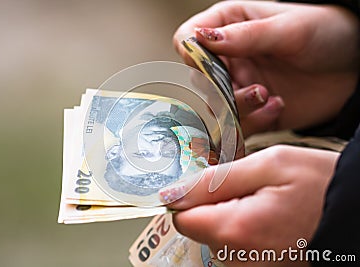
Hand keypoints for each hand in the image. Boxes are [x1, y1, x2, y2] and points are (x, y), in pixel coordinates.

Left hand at [159, 145, 339, 265]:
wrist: (357, 213)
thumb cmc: (322, 185)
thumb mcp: (268, 164)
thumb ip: (214, 180)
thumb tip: (173, 191)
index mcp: (236, 230)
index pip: (181, 218)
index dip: (189, 196)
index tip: (206, 182)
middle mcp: (239, 259)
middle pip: (199, 227)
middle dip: (213, 203)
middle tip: (247, 186)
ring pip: (217, 236)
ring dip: (232, 214)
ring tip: (265, 201)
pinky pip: (236, 246)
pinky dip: (246, 228)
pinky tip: (270, 216)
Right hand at [175, 1, 358, 135]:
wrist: (355, 67)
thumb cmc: (327, 33)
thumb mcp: (287, 29)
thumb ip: (244, 36)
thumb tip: (201, 38)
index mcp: (231, 27)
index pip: (188, 38)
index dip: (192, 52)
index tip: (210, 62)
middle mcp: (230, 58)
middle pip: (199, 79)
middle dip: (221, 89)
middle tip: (251, 86)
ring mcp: (240, 86)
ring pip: (215, 107)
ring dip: (238, 108)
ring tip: (266, 96)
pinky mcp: (254, 111)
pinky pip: (238, 126)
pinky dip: (254, 122)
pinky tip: (277, 106)